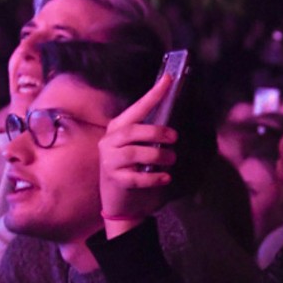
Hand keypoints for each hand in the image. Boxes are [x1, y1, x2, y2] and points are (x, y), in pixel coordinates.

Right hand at [98, 75, 177, 233]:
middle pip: (133, 131)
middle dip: (157, 132)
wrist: (122, 203)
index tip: (168, 79)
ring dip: (159, 156)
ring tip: (170, 160)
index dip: (153, 94)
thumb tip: (174, 121)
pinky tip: (165, 178)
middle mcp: (109, 142)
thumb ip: (152, 135)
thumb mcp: (143, 149)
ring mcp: (109, 162)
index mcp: (118, 129)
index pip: (136, 108)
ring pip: (135, 153)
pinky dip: (155, 177)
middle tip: (174, 137)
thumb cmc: (136, 170)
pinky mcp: (114, 180)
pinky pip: (137, 177)